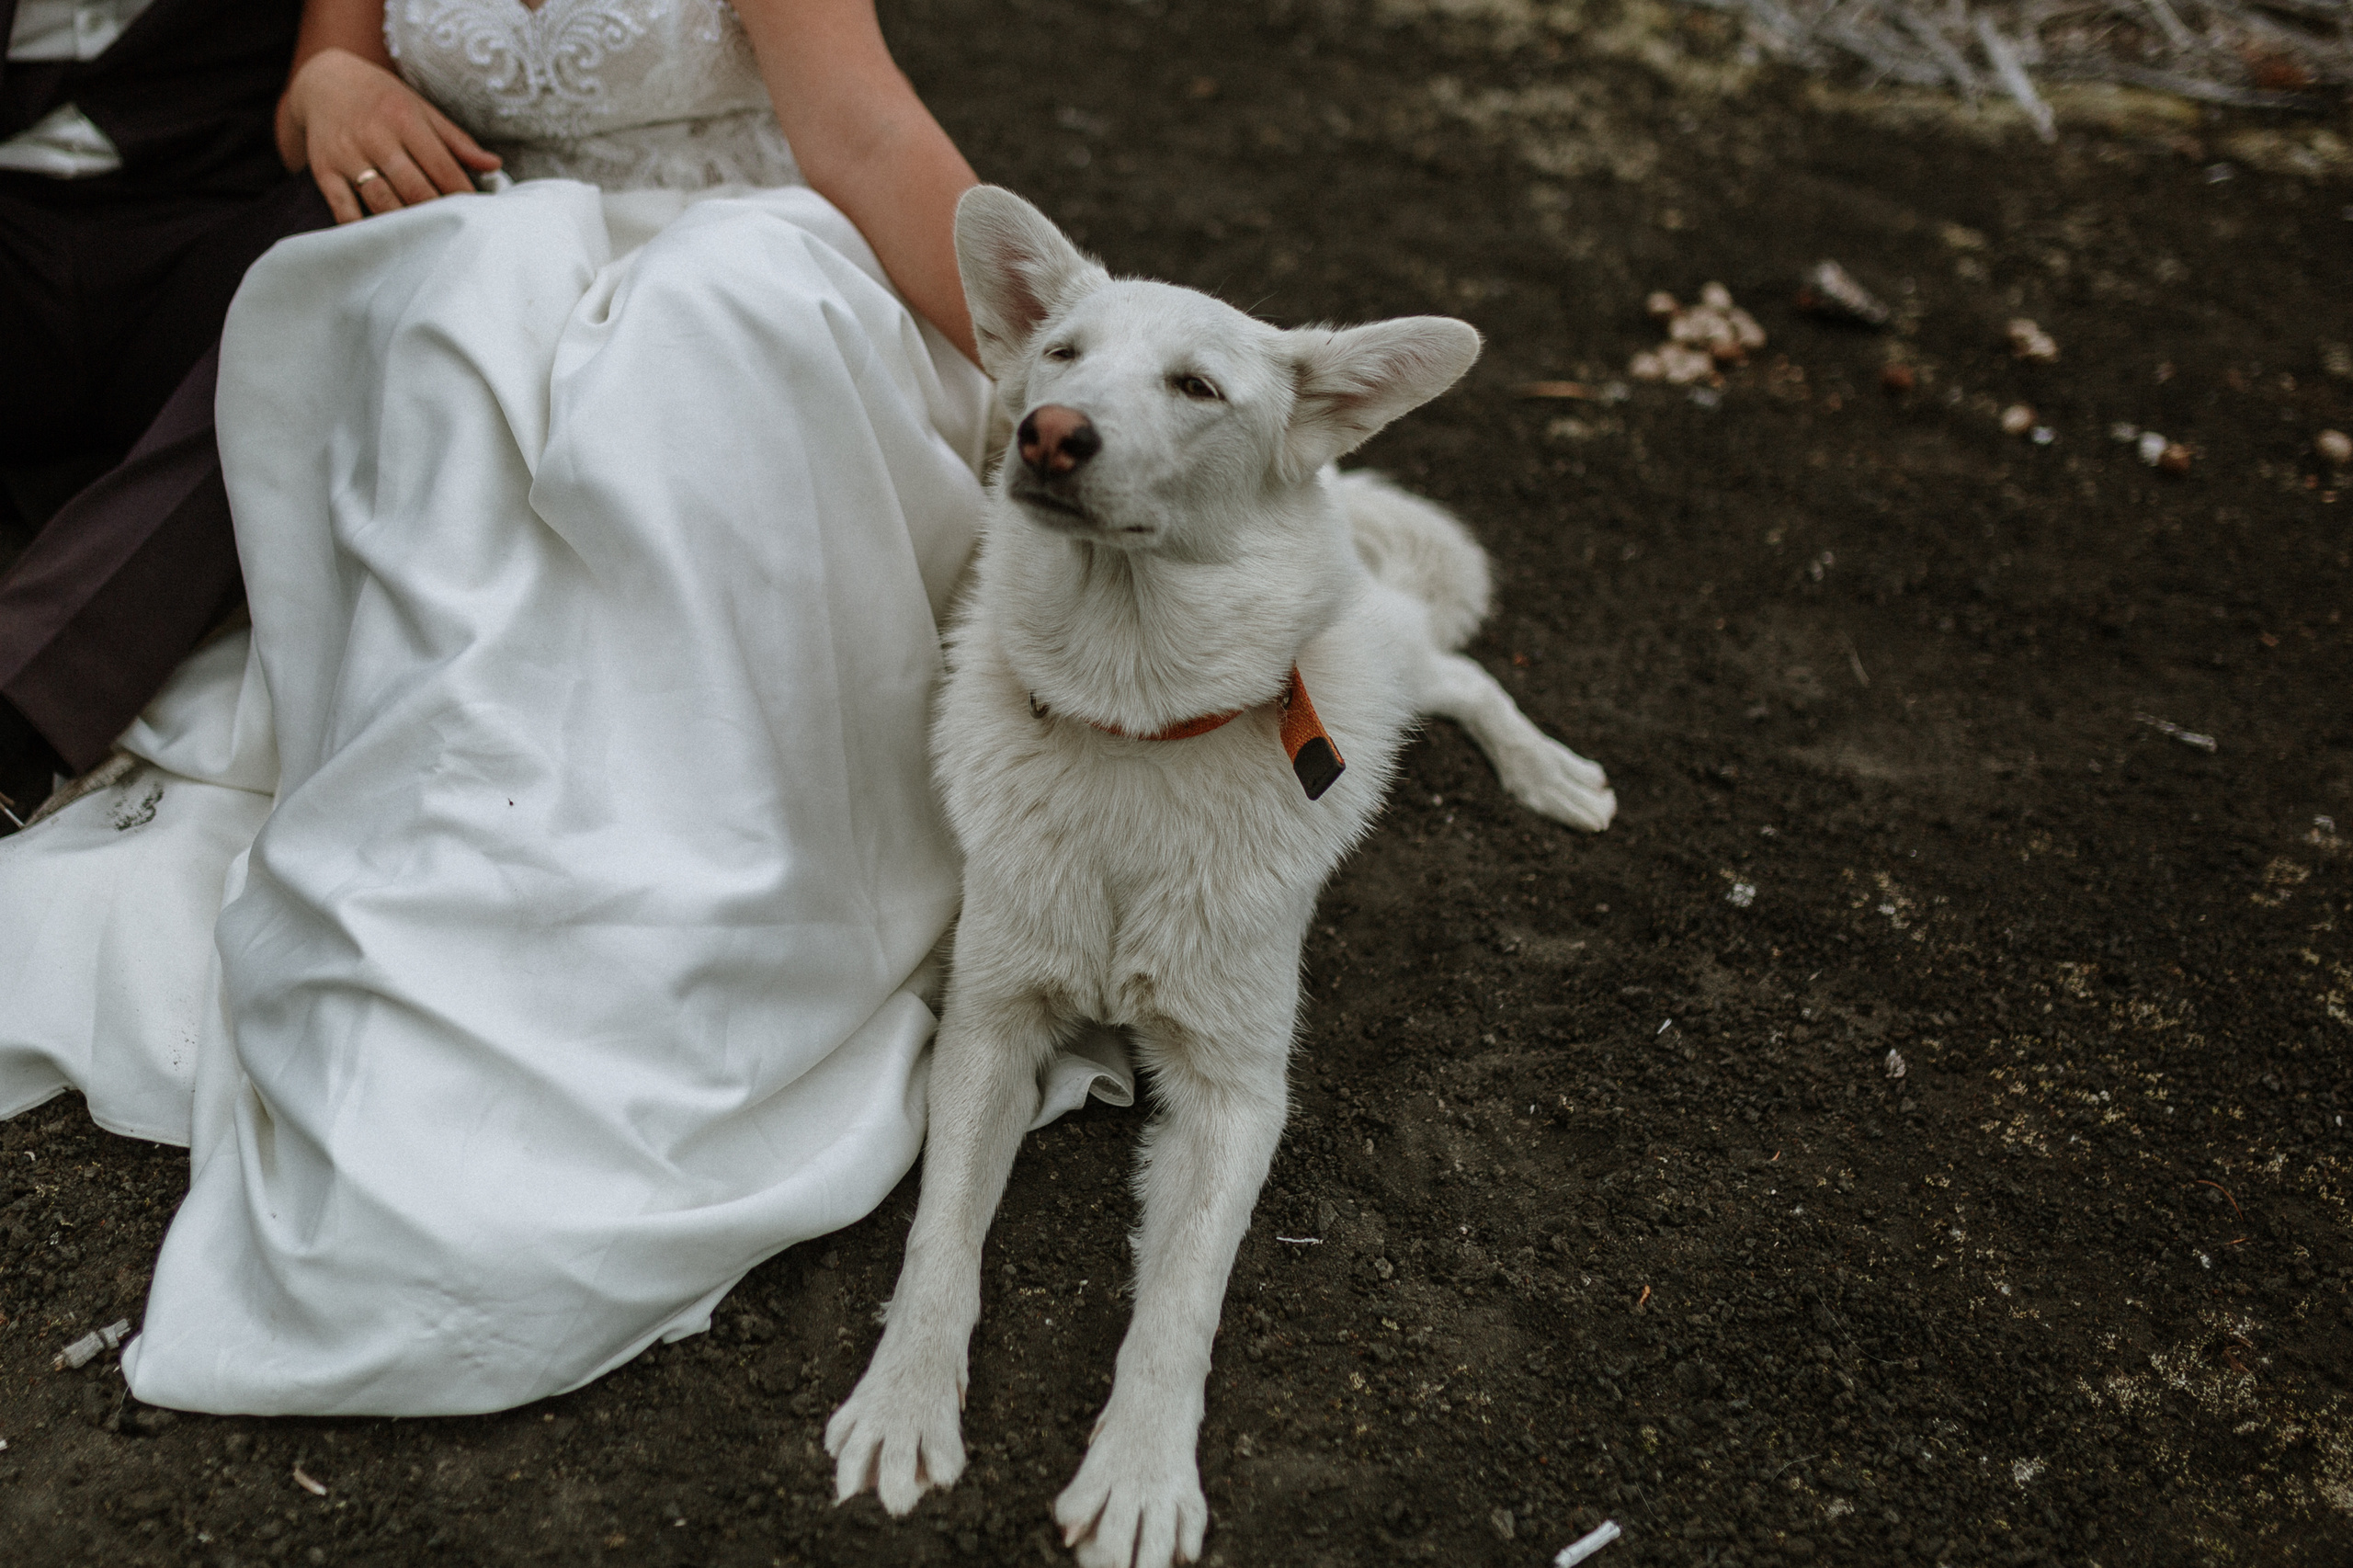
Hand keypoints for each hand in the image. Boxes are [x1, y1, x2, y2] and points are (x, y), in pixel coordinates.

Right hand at [280, 48, 500, 223]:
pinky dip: (362, 229)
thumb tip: (495, 165)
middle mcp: (375, 137)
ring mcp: (347, 155)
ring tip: (428, 243)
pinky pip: (343, 208)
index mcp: (404, 120)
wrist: (324, 82)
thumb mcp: (421, 110)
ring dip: (406, 226)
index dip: (463, 195)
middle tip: (457, 235)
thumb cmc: (383, 100)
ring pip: (381, 202)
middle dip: (438, 214)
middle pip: (414, 188)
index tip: (479, 216)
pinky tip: (383, 243)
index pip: (442, 167)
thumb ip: (457, 141)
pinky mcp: (325, 171)